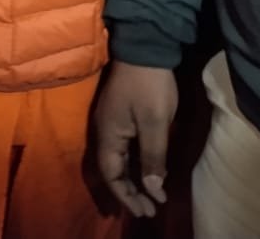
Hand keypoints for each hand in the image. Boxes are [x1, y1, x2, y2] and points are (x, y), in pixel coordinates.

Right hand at [93, 61, 177, 217]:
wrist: (145, 48)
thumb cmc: (149, 86)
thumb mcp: (155, 123)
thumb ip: (152, 157)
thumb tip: (153, 190)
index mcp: (108, 133)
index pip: (111, 173)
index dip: (126, 195)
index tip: (146, 211)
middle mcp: (104, 130)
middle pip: (111, 169)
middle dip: (129, 192)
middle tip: (148, 210)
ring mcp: (111, 121)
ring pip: (117, 159)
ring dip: (131, 180)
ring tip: (148, 196)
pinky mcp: (120, 114)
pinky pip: (122, 148)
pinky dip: (133, 164)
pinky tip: (145, 169)